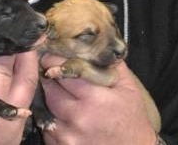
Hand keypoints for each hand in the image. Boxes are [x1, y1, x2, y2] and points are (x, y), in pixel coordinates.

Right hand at [0, 40, 38, 144]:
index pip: (1, 73)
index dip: (4, 49)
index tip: (2, 30)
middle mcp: (7, 124)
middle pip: (27, 80)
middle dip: (26, 54)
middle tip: (23, 34)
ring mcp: (15, 131)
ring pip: (31, 92)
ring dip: (28, 68)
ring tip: (21, 47)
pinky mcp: (16, 135)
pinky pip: (26, 102)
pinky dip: (23, 84)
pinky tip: (14, 71)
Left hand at [39, 53, 156, 144]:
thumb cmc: (131, 119)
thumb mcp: (128, 88)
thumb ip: (110, 64)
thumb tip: (96, 42)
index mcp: (95, 99)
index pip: (63, 72)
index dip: (54, 61)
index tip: (51, 56)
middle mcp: (79, 117)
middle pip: (50, 90)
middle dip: (50, 80)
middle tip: (53, 74)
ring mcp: (69, 136)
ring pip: (45, 109)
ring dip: (49, 100)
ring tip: (59, 94)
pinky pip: (47, 129)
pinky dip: (51, 119)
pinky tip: (63, 115)